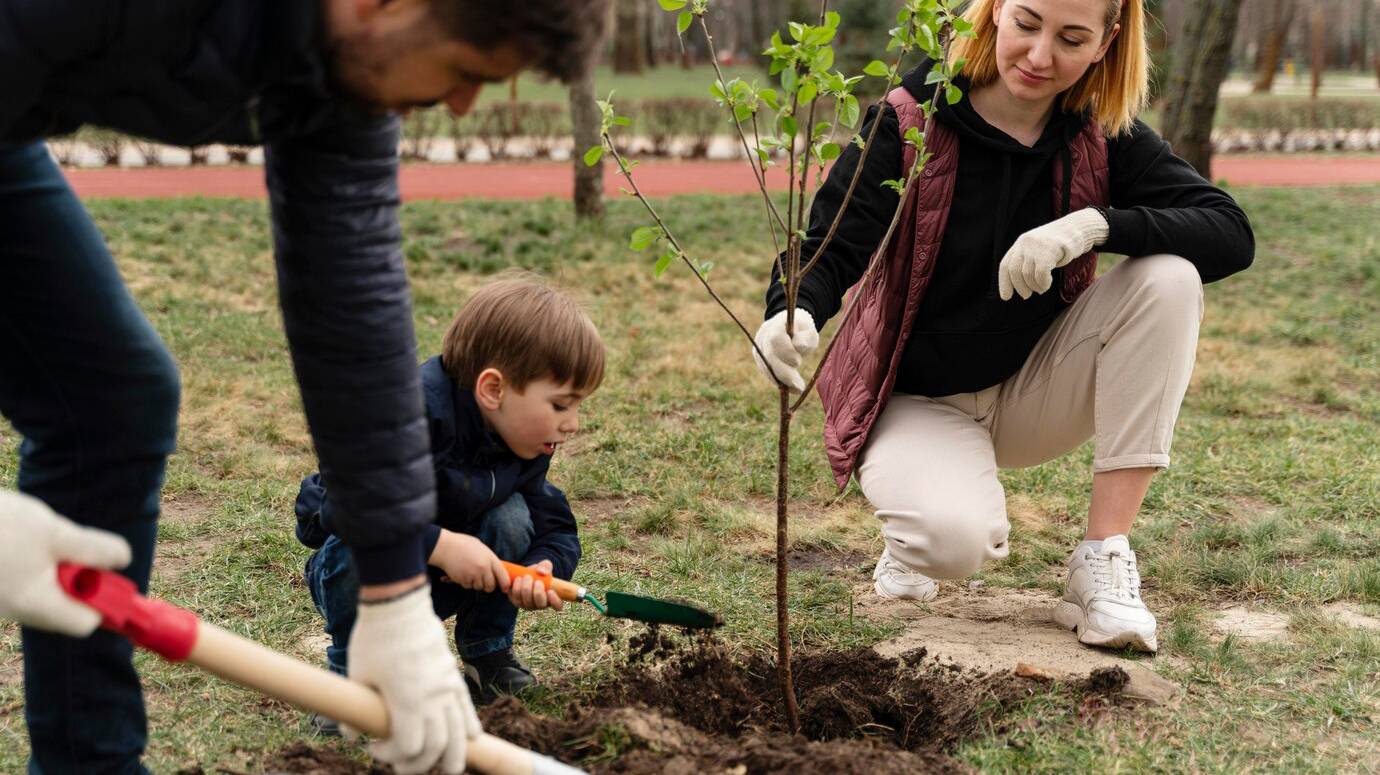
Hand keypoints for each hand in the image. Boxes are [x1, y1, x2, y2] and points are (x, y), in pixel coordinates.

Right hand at [0, 489, 130, 636]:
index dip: (101, 599)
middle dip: (74, 579)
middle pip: (63, 608)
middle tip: (63, 547)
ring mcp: (0, 604)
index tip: (104, 572)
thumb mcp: (54, 532)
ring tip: (30, 540)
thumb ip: (91, 550)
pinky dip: (29, 567)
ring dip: (50, 570)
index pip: (84, 623)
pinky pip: (22, 585)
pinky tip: (14, 543)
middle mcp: (14, 613)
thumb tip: (123, 561)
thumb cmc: (1, 524)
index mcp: (34, 604)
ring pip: (42, 594)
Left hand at [346, 585, 481, 774]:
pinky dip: (470, 728)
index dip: (391, 756)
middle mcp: (433, 698)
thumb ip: (358, 712)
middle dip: (420, 763)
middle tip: (402, 764)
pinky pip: (468, 709)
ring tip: (450, 769)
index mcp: (408, 701)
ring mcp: (447, 687)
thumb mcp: (357, 678)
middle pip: (437, 747)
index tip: (373, 746)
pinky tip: (470, 740)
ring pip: (459, 733)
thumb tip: (354, 734)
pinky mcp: (453, 676)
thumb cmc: (373, 640)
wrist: (399, 605)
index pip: (409, 747)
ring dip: (455, 756)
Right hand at [429, 530, 509, 593]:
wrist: (445, 547)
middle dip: (488, 586)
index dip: (505, 585)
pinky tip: (462, 572)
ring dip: (476, 583)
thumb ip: (489, 559)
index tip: (505, 588)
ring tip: (470, 571)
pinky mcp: (463, 580)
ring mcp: (473, 575)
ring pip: (479, 587)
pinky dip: (466, 582)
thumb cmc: (463, 544)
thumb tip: (496, 570)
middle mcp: (483, 568)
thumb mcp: (481, 548)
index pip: (503, 576)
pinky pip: (468, 586)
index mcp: (490, 559)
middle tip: (484, 581)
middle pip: (491, 586)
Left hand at [506, 560, 564, 610]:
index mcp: (551, 597)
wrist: (525, 573)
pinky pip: (516, 599)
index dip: (555, 600)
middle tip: (537, 581)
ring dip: (526, 589)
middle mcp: (540, 604)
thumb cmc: (538, 572)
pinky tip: (518, 579)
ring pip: (527, 602)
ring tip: (526, 576)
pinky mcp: (517, 602)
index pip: (557, 605)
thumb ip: (546, 567)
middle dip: (538, 592)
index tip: (550, 591)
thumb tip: (541, 572)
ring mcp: (528, 605)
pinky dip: (516, 588)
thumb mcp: (544, 566)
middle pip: (540, 604)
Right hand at [752, 308, 817, 391]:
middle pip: (769, 357)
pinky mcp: (759, 361)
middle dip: (784, 373)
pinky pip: (767, 373)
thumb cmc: (802, 331)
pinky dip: (779, 382)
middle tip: (799, 387)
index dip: (785, 352)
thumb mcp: (809, 331)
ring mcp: (758, 350)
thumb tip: (798, 345)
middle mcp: (762, 338)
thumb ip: (806, 337)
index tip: (798, 362)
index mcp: (775, 326)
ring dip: (782, 381)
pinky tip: (791, 388)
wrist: (788, 328)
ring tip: (798, 389)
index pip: (776, 339)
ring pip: (766, 368)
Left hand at [997, 208, 1108, 299]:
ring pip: (1027, 274)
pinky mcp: (1049, 250)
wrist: (1077, 228)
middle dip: (1020, 287)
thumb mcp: (1038, 250)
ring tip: (1042, 288)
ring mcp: (1036, 246)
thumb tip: (1020, 287)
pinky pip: (1040, 274)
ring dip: (1035, 286)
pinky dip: (1043, 283)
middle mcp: (1025, 242)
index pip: (1005, 265)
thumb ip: (1027, 262)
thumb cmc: (1058, 245)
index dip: (1004, 283)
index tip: (1006, 297)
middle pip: (1014, 271)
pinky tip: (1047, 284)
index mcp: (1020, 243)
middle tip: (1027, 295)